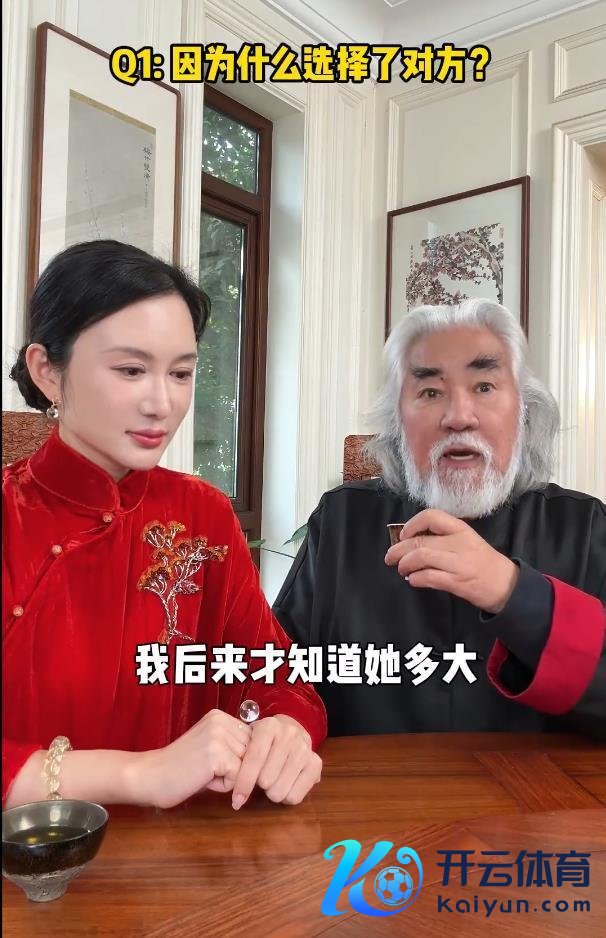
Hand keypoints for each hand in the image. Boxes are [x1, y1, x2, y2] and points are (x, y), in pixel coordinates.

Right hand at [129, 709, 251, 808]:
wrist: (149, 777)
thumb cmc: (180, 769)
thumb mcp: (210, 747)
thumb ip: (234, 745)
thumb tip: (268, 755)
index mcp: (220, 716)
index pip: (252, 741)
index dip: (237, 759)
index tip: (211, 764)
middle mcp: (221, 720)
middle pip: (253, 753)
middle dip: (234, 769)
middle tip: (205, 770)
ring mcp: (219, 735)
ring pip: (247, 766)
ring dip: (229, 778)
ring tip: (203, 774)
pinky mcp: (217, 754)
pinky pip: (238, 777)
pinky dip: (224, 786)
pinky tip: (202, 780)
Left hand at [231, 715, 321, 809]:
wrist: (291, 730)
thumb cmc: (264, 741)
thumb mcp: (250, 740)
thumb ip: (240, 757)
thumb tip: (229, 784)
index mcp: (269, 726)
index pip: (254, 758)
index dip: (244, 782)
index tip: (236, 800)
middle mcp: (289, 734)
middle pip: (267, 779)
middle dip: (259, 786)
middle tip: (260, 780)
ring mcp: (305, 748)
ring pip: (280, 790)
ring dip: (272, 793)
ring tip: (272, 782)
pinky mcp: (316, 763)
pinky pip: (296, 796)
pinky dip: (286, 798)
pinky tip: (285, 786)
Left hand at [384, 508, 518, 614]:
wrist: (505, 584)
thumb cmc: (482, 560)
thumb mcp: (467, 540)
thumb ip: (443, 537)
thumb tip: (411, 539)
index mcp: (461, 529)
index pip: (431, 516)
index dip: (412, 524)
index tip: (403, 534)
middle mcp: (459, 543)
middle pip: (420, 541)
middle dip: (398, 549)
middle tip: (390, 557)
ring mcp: (458, 563)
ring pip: (421, 558)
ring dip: (404, 564)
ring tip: (401, 569)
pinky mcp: (457, 582)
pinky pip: (428, 577)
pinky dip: (415, 579)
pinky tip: (413, 580)